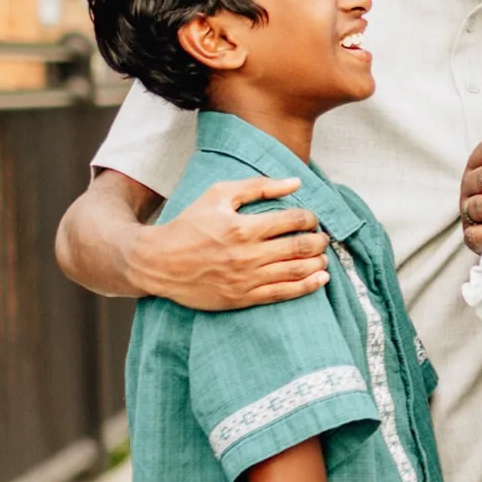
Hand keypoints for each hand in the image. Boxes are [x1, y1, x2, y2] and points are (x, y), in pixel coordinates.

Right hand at [135, 176, 328, 308]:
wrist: (157, 262)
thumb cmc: (189, 225)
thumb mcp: (218, 195)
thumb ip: (258, 186)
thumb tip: (296, 182)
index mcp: (243, 227)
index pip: (293, 220)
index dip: (310, 218)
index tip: (312, 219)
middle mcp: (247, 255)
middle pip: (300, 247)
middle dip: (319, 241)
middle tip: (323, 237)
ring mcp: (246, 279)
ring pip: (296, 271)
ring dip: (318, 263)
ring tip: (324, 256)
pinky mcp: (242, 298)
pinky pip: (283, 294)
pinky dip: (307, 286)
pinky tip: (320, 278)